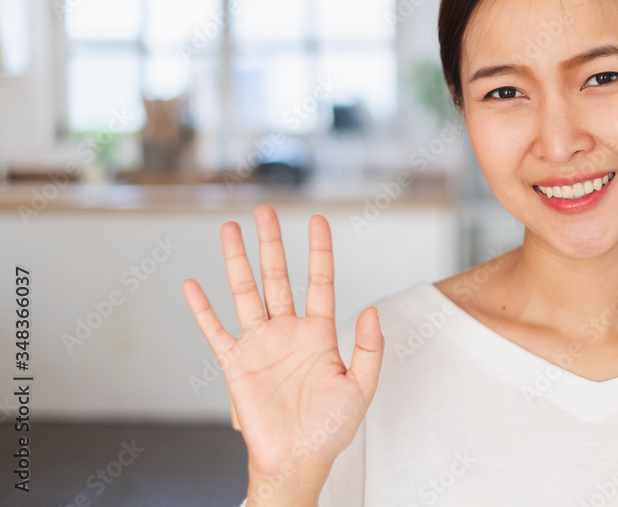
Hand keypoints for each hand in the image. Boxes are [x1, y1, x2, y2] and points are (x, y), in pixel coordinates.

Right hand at [182, 205, 383, 500]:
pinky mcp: (236, 364)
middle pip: (276, 278)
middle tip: (264, 211)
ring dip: (236, 262)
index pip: (319, 282)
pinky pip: (215, 331)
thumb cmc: (330, 428)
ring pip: (245, 293)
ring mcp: (259, 345)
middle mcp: (287, 332)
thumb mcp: (361, 387)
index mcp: (319, 334)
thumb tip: (372, 309)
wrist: (297, 460)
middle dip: (271, 243)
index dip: (319, 251)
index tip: (317, 220)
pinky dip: (202, 310)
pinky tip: (191, 285)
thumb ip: (369, 348)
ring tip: (229, 229)